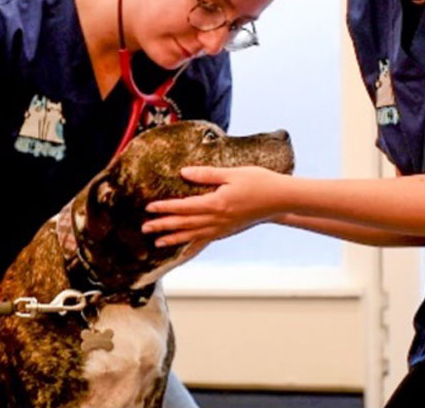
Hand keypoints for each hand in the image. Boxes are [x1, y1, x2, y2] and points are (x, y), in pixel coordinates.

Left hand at [142, 166, 288, 245]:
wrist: (280, 199)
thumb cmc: (258, 182)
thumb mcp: (232, 173)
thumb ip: (207, 174)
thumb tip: (184, 173)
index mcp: (216, 203)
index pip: (184, 206)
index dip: (165, 208)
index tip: (149, 208)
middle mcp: (217, 219)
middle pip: (184, 223)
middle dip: (163, 226)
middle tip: (144, 229)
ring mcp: (222, 228)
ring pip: (193, 235)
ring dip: (174, 239)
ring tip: (158, 243)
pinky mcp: (228, 231)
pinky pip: (206, 241)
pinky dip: (192, 246)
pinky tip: (183, 251)